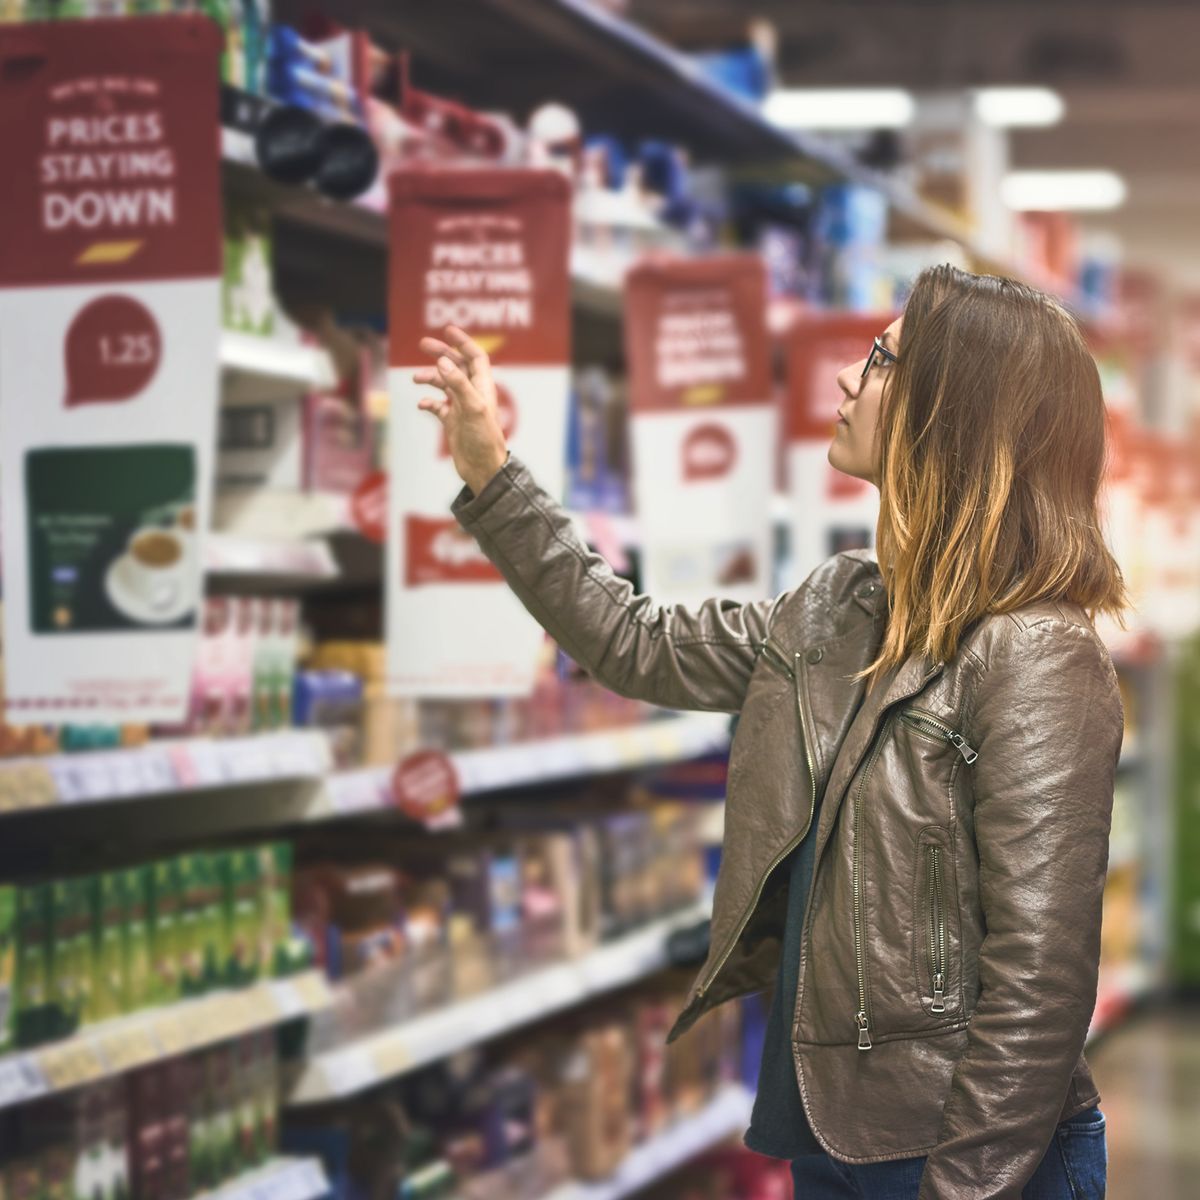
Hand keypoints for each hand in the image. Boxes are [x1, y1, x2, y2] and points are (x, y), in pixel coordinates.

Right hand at [413, 325, 508, 495]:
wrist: (482, 469)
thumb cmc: (484, 440)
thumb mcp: (472, 408)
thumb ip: (458, 384)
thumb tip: (443, 363)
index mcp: (482, 387)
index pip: (475, 357)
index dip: (464, 342)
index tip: (448, 330)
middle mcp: (472, 394)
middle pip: (457, 366)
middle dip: (442, 353)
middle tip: (423, 344)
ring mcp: (461, 408)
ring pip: (444, 384)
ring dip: (430, 377)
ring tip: (415, 378)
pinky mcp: (452, 422)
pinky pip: (437, 406)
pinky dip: (428, 402)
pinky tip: (421, 404)